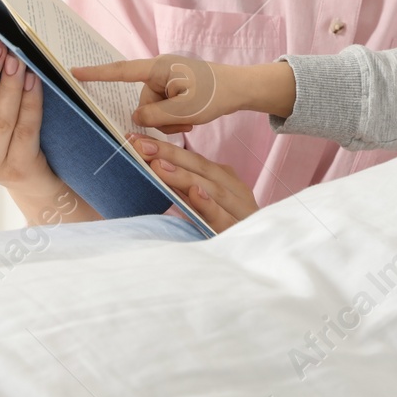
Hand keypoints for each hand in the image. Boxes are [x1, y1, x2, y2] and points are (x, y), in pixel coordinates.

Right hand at [70, 55, 295, 134]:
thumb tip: (135, 119)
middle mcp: (160, 71)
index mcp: (158, 69)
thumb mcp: (183, 110)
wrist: (242, 89)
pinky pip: (165, 109)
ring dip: (170, 120)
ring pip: (154, 111)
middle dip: (160, 118)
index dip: (96, 74)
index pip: (120, 72)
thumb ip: (153, 116)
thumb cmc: (215, 95)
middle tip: (185, 119)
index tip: (73, 72)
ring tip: (192, 119)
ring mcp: (168, 80)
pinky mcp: (176, 89)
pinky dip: (176, 117)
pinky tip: (194, 118)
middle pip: (142, 103)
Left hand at [126, 132, 258, 232]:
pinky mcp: (237, 230)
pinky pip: (222, 216)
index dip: (166, 148)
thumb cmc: (229, 228)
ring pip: (210, 187)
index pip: (192, 159)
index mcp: (224, 179)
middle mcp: (232, 189)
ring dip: (183, 176)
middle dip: (169, 154)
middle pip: (200, 167)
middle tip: (140, 144)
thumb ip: (185, 189)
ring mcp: (238, 208)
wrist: (261, 257)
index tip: (135, 139)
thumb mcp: (207, 204)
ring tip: (158, 165)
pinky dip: (208, 203)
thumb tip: (153, 169)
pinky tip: (195, 193)